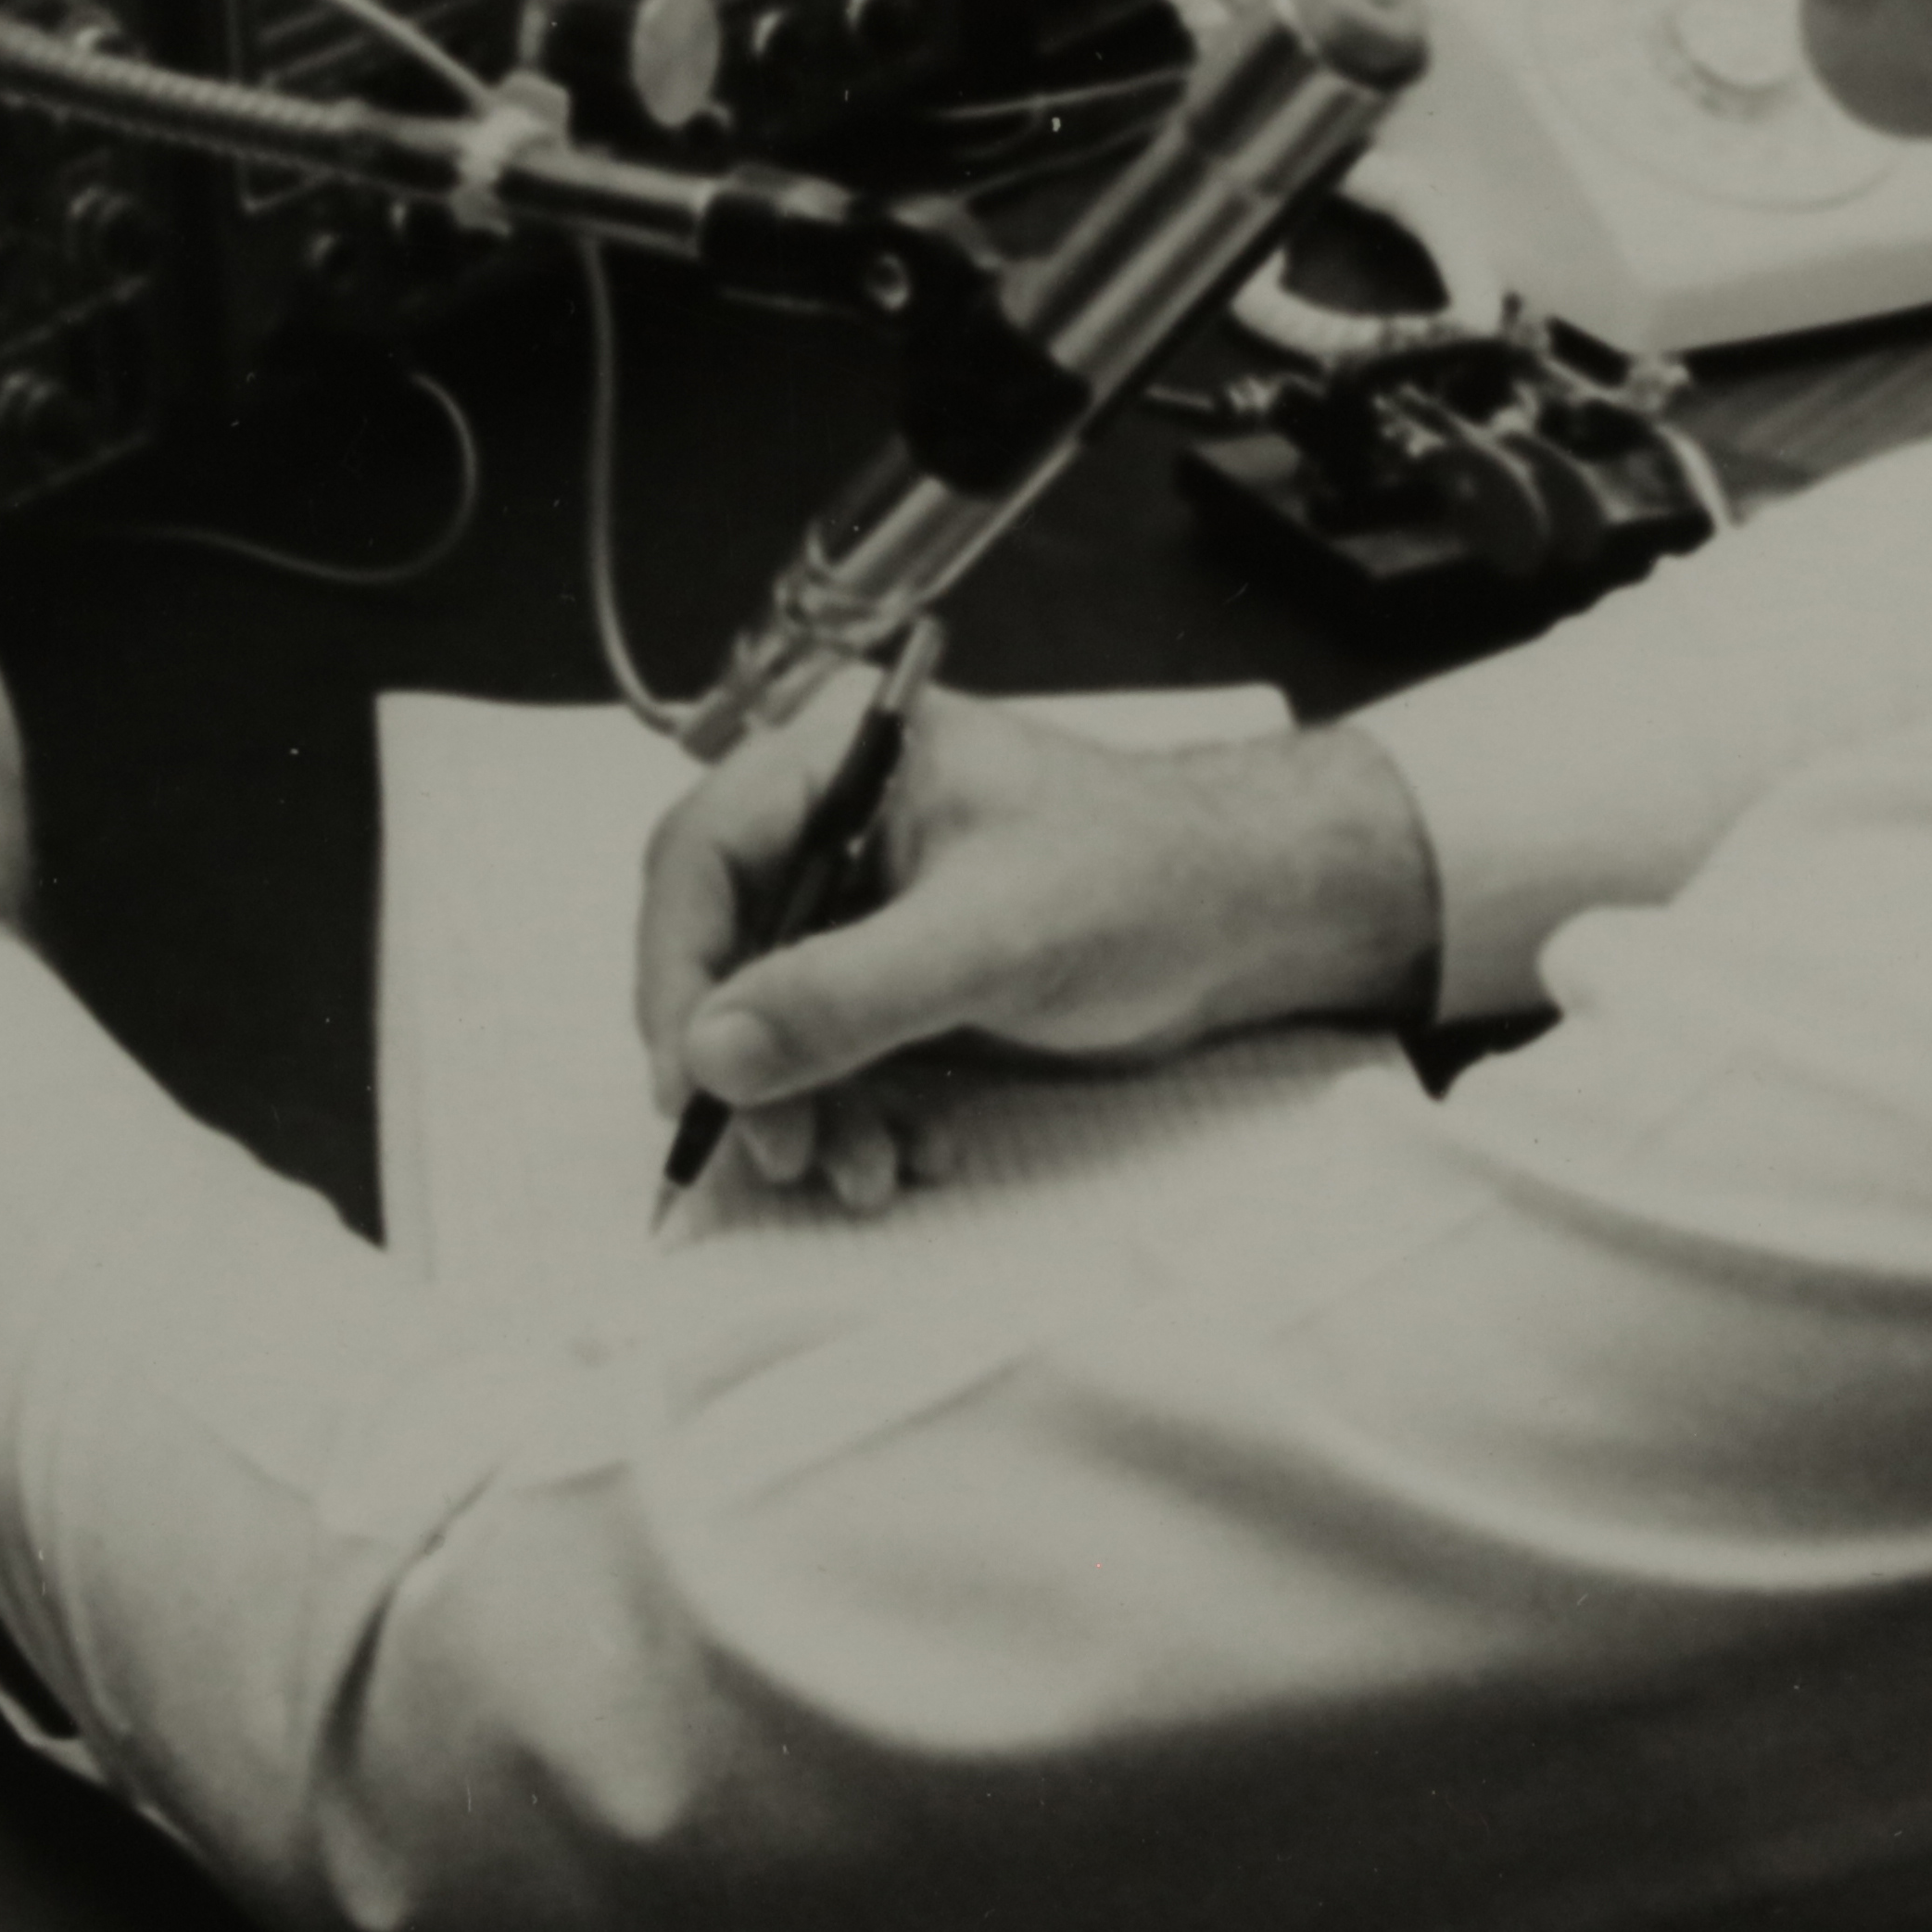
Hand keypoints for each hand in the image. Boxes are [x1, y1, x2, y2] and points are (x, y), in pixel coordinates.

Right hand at [636, 697, 1439, 1203]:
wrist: (1252, 920)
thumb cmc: (1145, 882)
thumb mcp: (994, 936)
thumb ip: (849, 993)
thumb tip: (710, 1055)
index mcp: (842, 756)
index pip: (701, 858)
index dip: (678, 974)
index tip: (689, 1083)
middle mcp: (835, 818)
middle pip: (724, 945)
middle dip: (748, 1063)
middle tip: (778, 1156)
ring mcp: (864, 899)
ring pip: (772, 1015)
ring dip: (804, 1108)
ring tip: (861, 1175)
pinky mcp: (898, 969)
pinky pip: (832, 1051)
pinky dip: (855, 1113)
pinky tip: (907, 1156)